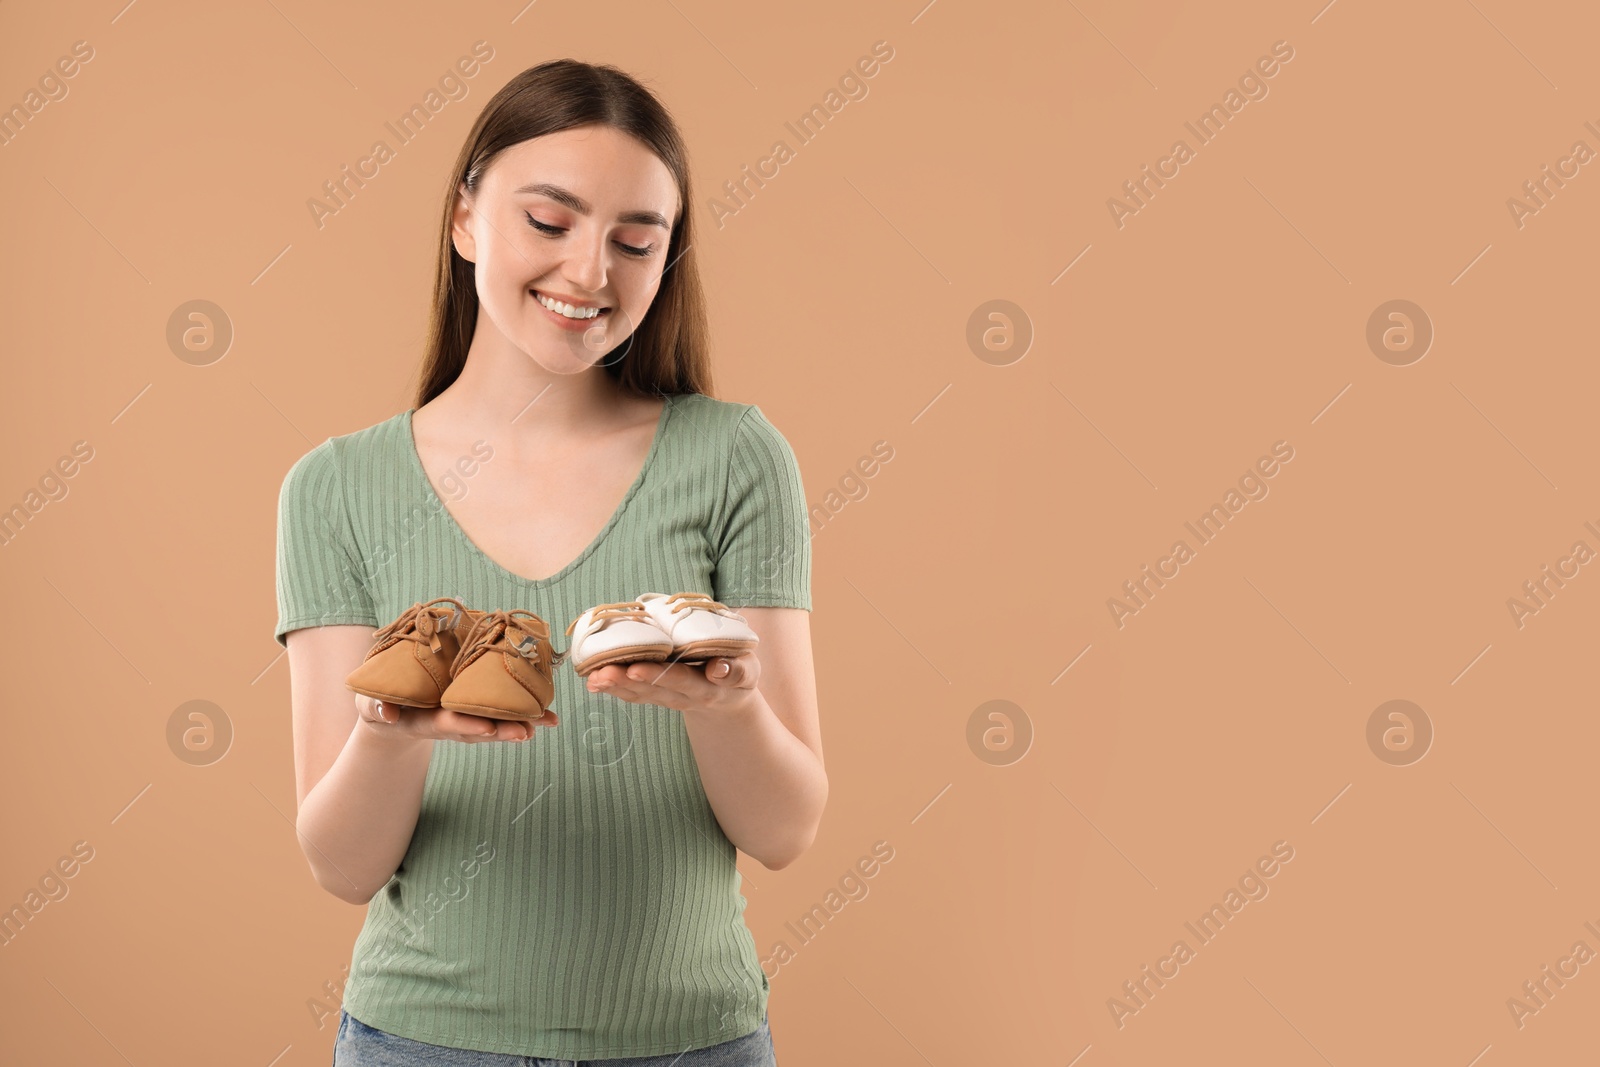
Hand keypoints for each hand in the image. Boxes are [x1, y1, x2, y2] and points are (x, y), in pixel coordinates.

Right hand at [355, 693, 555, 741]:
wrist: (391, 711)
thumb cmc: (379, 701)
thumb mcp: (369, 703)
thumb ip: (375, 707)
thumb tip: (385, 714)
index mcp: (423, 720)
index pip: (446, 724)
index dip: (466, 725)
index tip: (486, 728)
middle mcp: (448, 723)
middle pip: (478, 729)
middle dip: (502, 731)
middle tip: (526, 732)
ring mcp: (463, 719)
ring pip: (495, 723)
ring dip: (520, 724)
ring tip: (547, 722)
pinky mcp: (473, 711)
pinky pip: (502, 714)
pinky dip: (526, 716)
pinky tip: (551, 718)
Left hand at [583, 652, 760, 714]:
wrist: (728, 698)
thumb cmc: (739, 671)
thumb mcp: (748, 669)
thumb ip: (737, 670)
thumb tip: (718, 668)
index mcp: (707, 686)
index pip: (681, 681)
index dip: (658, 676)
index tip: (636, 669)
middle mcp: (683, 696)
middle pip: (651, 689)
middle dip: (625, 681)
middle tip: (602, 672)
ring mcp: (666, 697)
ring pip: (637, 694)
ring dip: (613, 685)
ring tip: (591, 676)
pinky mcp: (654, 695)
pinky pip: (631, 694)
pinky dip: (612, 688)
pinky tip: (593, 679)